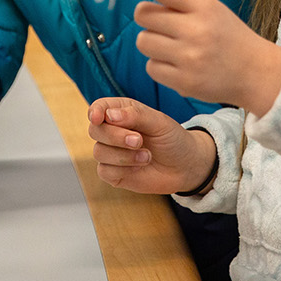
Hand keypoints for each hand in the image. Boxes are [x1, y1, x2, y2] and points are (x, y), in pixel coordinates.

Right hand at [88, 97, 216, 194]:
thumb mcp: (159, 122)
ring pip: (99, 152)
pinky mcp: (113, 173)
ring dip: (124, 156)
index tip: (98, 118)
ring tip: (147, 156)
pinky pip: (104, 171)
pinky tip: (140, 166)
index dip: (95, 111)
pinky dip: (123, 169)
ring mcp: (111, 153)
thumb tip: (109, 115)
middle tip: (138, 140)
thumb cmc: (172, 139)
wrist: (185, 166)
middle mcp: (113, 131)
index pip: (99, 107)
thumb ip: (135, 115)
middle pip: (95, 130)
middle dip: (115, 136)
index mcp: (122, 112)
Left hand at [110, 0, 280, 115]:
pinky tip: (179, 65)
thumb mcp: (209, 6)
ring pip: (142, 42)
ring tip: (175, 46)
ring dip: (152, 42)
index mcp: (203, 5)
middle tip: (168, 24)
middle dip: (148, 18)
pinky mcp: (183, 82)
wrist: (255, 72)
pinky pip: (150, 67)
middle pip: (143, 15)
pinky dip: (159, 65)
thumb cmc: (227, 34)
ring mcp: (189, 58)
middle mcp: (196, 30)